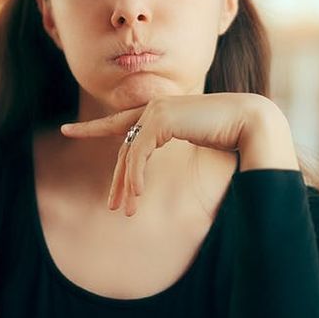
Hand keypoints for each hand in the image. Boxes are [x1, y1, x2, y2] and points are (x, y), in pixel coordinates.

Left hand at [59, 93, 297, 216]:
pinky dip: (136, 175)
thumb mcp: (196, 143)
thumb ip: (177, 145)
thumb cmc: (230, 135)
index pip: (120, 123)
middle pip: (125, 147)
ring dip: (127, 184)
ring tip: (125, 210)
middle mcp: (154, 108)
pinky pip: (139, 152)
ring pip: (130, 153)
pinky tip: (136, 194)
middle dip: (118, 179)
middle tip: (112, 205)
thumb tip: (164, 164)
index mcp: (161, 112)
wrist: (251, 121)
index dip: (92, 128)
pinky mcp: (160, 118)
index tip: (68, 131)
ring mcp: (156, 110)